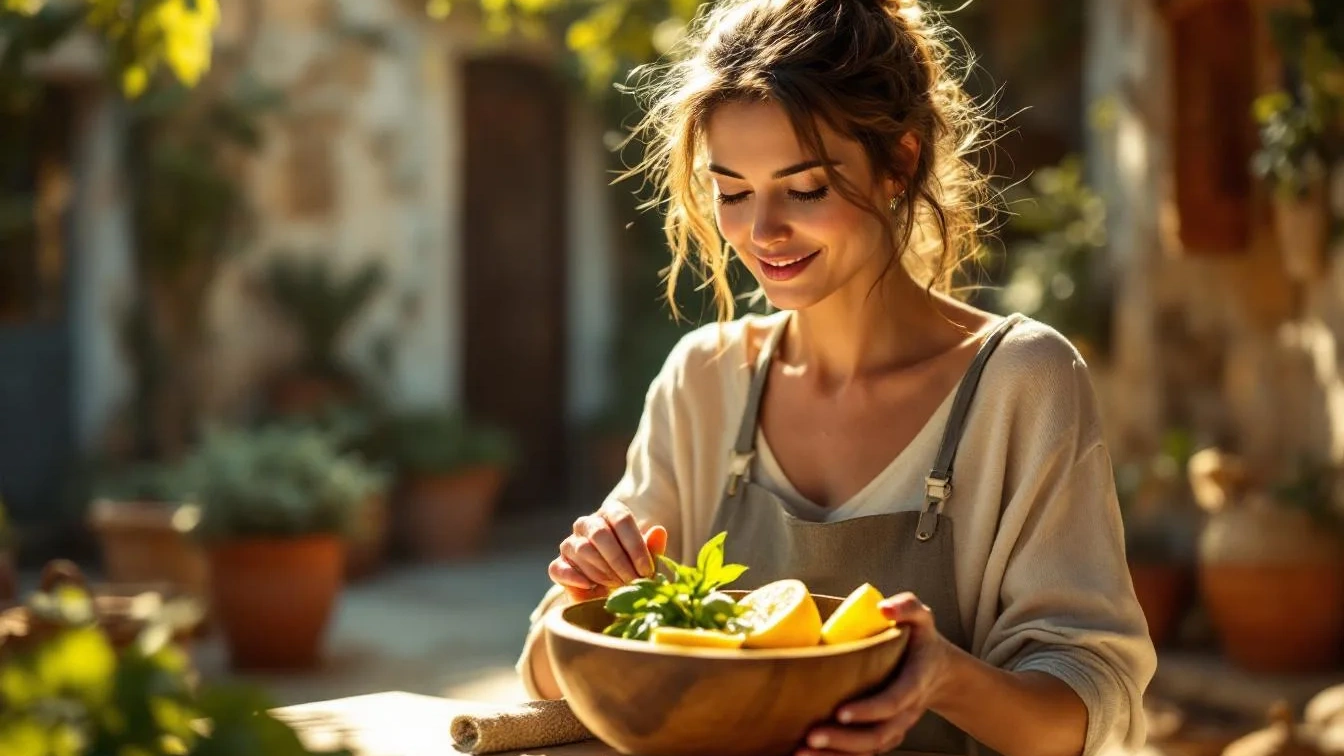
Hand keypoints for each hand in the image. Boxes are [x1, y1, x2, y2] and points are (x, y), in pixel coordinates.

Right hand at [548, 502, 667, 602]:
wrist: (611, 596)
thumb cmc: (632, 570)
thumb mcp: (647, 561)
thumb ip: (653, 547)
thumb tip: (659, 530)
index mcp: (611, 514)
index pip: (621, 519)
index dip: (635, 546)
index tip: (646, 570)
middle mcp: (588, 523)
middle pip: (600, 534)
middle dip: (619, 561)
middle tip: (632, 581)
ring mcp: (570, 543)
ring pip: (582, 550)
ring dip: (603, 571)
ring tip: (617, 586)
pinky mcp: (559, 564)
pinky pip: (560, 568)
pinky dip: (575, 579)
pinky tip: (591, 587)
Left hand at [797, 593, 953, 755]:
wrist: (937, 671)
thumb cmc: (921, 640)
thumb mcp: (922, 618)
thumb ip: (908, 607)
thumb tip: (884, 607)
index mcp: (914, 683)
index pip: (894, 702)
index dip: (870, 710)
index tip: (841, 712)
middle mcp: (905, 712)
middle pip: (877, 735)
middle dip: (844, 741)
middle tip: (810, 737)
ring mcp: (894, 727)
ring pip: (868, 750)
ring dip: (835, 755)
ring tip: (801, 752)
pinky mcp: (881, 735)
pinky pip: (862, 753)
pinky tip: (806, 755)